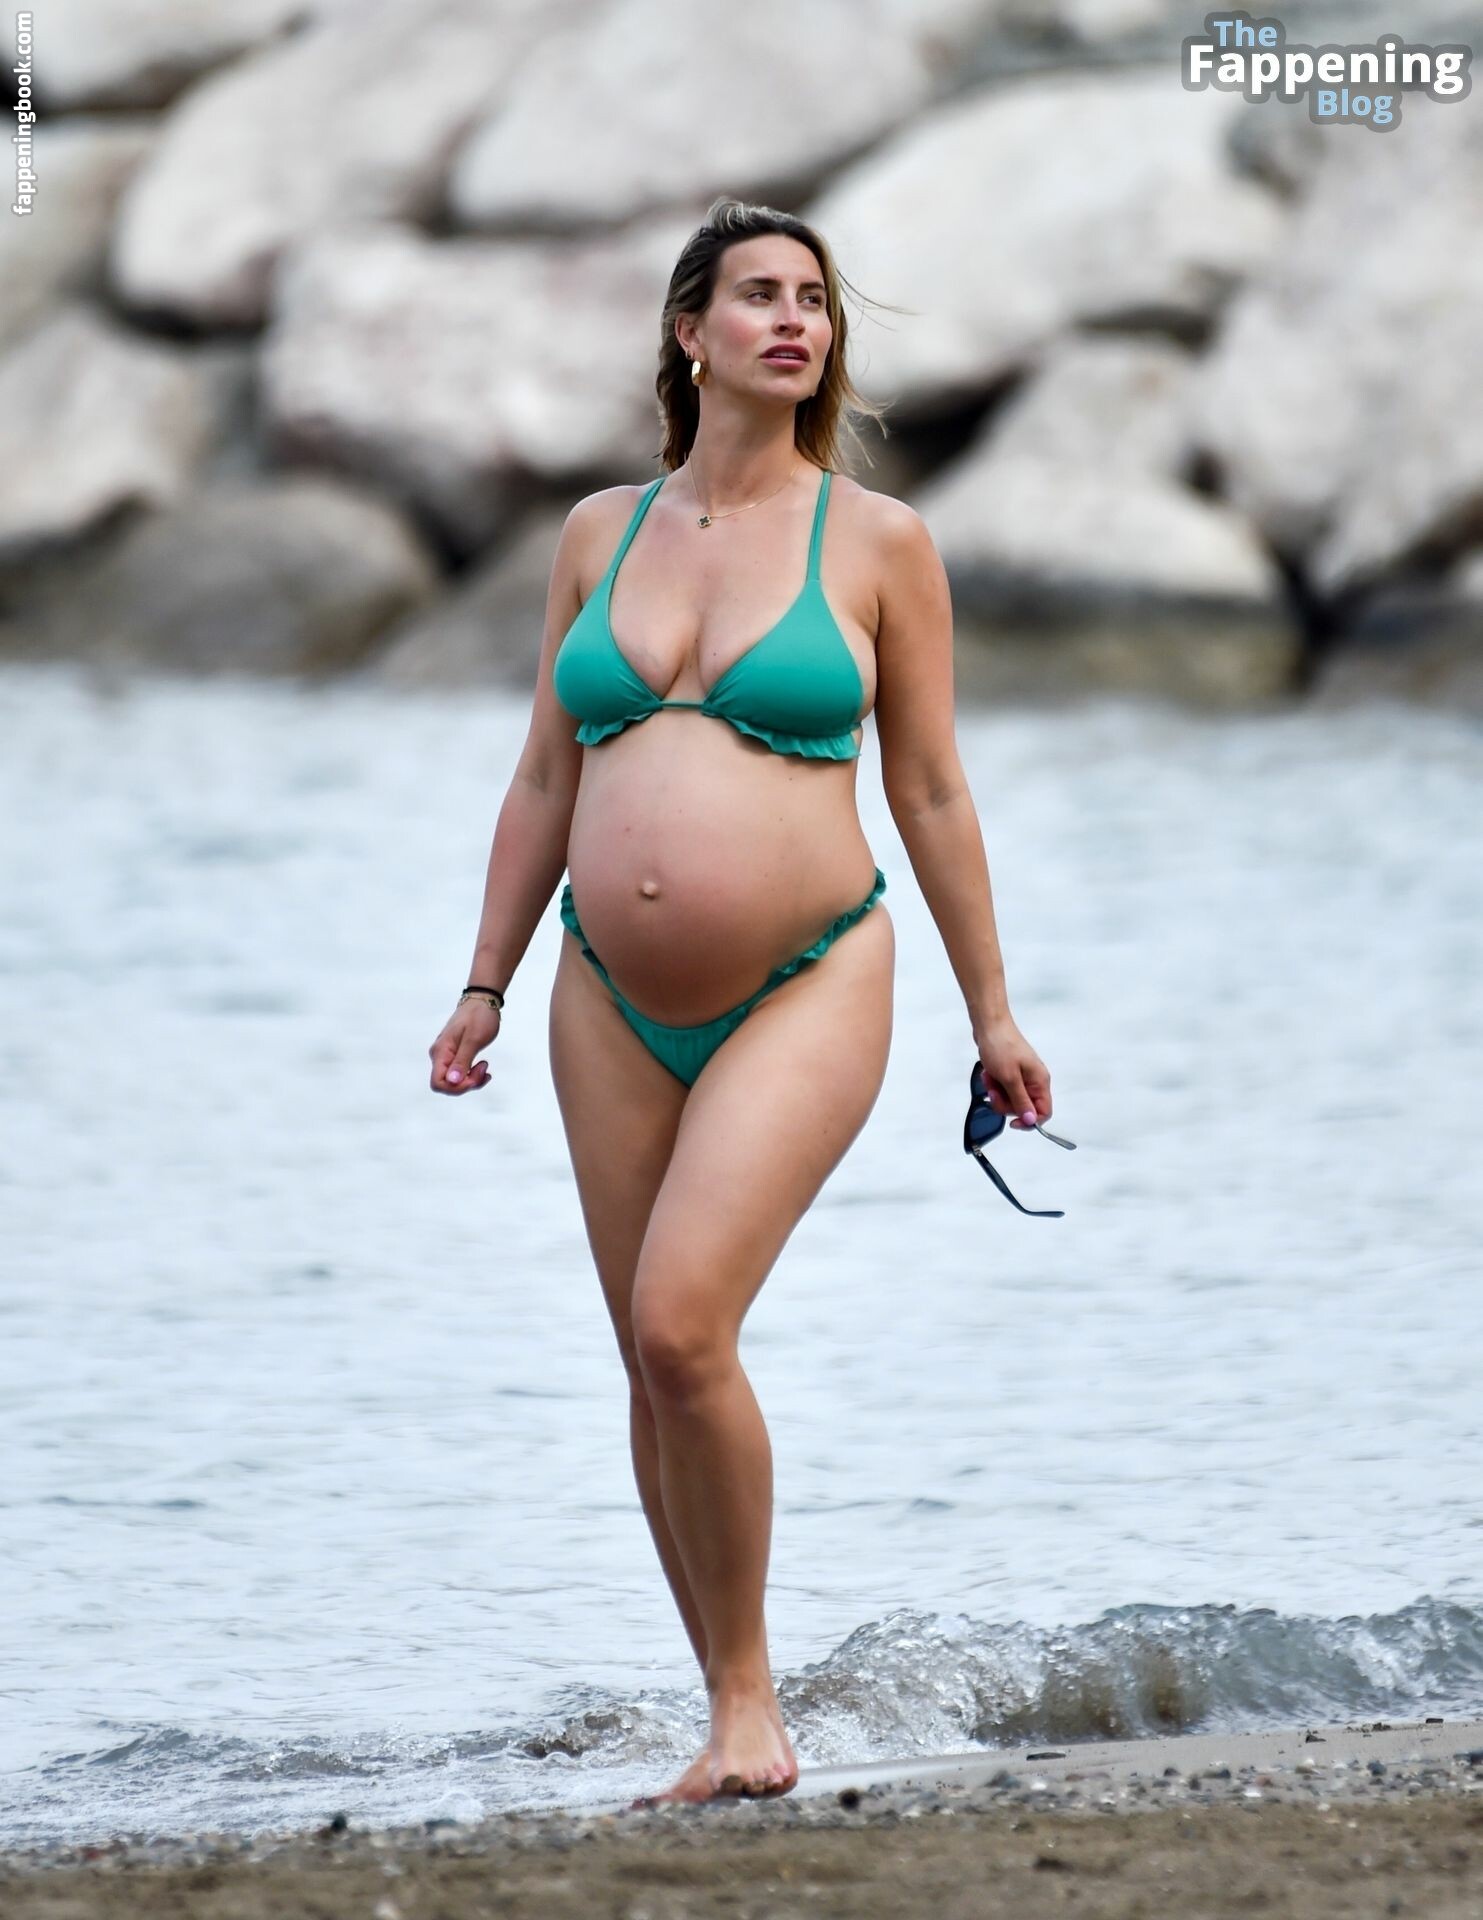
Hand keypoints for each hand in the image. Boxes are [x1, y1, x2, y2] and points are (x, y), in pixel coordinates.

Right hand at [428, 1001, 498, 1093]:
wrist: (481, 1001)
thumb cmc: (478, 1016)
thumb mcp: (473, 1039)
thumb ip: (462, 1061)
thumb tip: (452, 1081)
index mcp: (441, 1051)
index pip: (438, 1083)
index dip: (456, 1087)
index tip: (474, 1077)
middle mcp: (439, 1055)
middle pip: (447, 1085)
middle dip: (467, 1083)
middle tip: (484, 1068)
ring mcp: (446, 1056)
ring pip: (454, 1081)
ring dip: (471, 1079)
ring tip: (484, 1066)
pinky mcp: (454, 1056)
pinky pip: (459, 1074)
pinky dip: (472, 1075)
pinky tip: (483, 1069)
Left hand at [972, 1011, 1052, 1130]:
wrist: (989, 1025)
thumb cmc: (1001, 1045)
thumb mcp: (1010, 1078)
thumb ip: (1021, 1101)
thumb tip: (1032, 1121)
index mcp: (1040, 1082)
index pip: (1043, 1112)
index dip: (1029, 1121)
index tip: (1012, 1122)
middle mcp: (1034, 1081)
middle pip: (1024, 1108)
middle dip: (1005, 1103)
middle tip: (995, 1091)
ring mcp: (1022, 1077)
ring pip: (1011, 1100)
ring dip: (997, 1093)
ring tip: (990, 1078)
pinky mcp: (1011, 1074)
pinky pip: (1003, 1089)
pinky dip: (994, 1084)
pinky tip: (989, 1074)